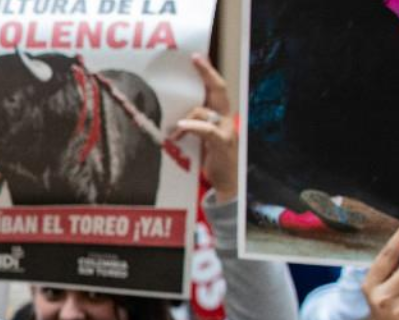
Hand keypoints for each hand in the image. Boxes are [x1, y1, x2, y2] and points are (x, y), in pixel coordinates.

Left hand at [175, 54, 235, 202]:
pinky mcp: (223, 144)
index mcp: (220, 115)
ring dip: (188, 117)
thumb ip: (192, 123)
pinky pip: (208, 130)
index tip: (197, 56)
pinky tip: (181, 127)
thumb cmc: (211, 159)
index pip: (216, 88)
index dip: (208, 71)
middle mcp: (226, 119)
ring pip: (207, 110)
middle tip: (196, 59)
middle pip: (219, 89)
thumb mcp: (201, 138)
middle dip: (207, 73)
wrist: (227, 183)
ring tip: (176, 131)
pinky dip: (194, 126)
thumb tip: (172, 114)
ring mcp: (227, 130)